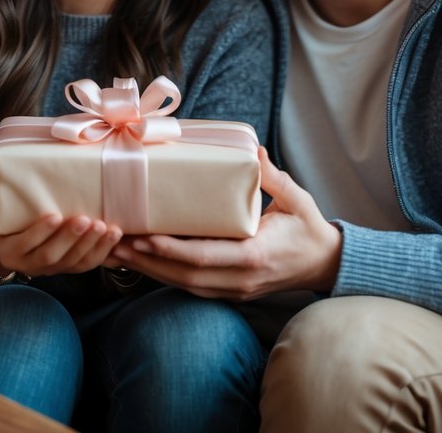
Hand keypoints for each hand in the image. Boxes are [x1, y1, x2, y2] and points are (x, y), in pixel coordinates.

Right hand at [0, 162, 122, 277]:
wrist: (8, 244)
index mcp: (7, 251)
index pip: (24, 245)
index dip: (39, 233)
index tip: (54, 216)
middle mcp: (29, 265)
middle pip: (52, 256)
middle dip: (71, 239)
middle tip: (86, 219)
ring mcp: (51, 269)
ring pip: (73, 263)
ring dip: (91, 246)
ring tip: (106, 226)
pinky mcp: (69, 267)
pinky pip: (87, 264)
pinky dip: (103, 252)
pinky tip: (115, 234)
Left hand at [108, 148, 341, 299]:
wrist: (324, 263)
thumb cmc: (308, 228)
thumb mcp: (296, 199)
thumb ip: (273, 177)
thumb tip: (254, 151)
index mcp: (255, 255)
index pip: (204, 258)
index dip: (171, 250)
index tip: (144, 237)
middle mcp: (241, 279)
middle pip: (185, 277)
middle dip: (148, 262)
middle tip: (116, 243)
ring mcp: (235, 289)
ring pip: (184, 285)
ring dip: (150, 271)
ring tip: (119, 252)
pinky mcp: (231, 291)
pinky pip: (192, 286)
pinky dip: (165, 275)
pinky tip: (144, 262)